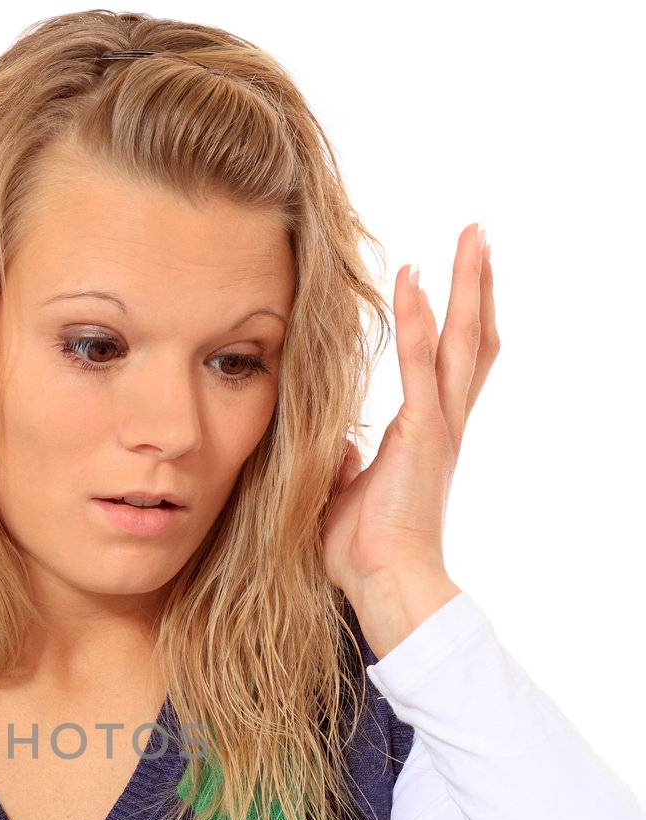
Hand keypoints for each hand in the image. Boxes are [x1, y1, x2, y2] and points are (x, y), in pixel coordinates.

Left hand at [320, 222, 499, 596]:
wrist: (385, 585)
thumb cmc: (363, 555)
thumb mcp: (343, 500)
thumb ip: (345, 469)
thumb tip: (340, 452)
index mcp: (426, 439)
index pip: (450, 367)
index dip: (453, 321)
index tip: (449, 279)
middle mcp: (442, 426)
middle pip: (473, 341)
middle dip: (477, 286)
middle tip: (479, 236)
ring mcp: (437, 428)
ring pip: (463, 342)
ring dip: (466, 285)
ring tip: (472, 235)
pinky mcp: (421, 435)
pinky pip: (421, 367)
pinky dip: (418, 322)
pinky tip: (413, 280)